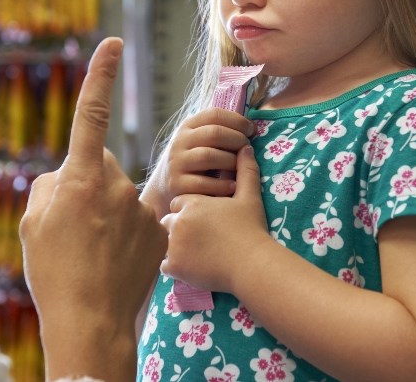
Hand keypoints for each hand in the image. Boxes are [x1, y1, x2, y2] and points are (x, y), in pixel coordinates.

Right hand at [19, 37, 166, 380]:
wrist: (90, 320)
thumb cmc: (54, 271)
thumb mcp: (34, 223)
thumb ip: (50, 186)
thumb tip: (68, 176)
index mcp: (80, 178)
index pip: (92, 114)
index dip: (101, 75)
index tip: (113, 42)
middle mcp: (116, 185)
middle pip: (99, 167)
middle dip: (86, 185)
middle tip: (72, 227)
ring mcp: (142, 208)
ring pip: (118, 197)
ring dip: (106, 214)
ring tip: (91, 253)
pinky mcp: (160, 229)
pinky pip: (138, 219)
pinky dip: (126, 234)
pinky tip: (114, 261)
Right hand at [143, 108, 253, 218]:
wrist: (166, 187)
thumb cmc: (194, 161)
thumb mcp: (200, 141)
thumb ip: (219, 131)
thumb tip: (251, 127)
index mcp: (188, 126)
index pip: (214, 114)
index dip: (237, 120)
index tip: (251, 130)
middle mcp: (180, 142)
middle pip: (214, 133)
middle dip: (237, 139)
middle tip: (248, 149)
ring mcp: (176, 163)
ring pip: (209, 156)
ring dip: (231, 161)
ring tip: (241, 167)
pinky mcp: (177, 184)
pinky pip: (204, 183)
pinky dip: (222, 185)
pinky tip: (233, 186)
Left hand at [160, 145, 272, 293]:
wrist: (251, 262)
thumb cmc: (251, 229)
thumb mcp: (249, 197)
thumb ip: (245, 170)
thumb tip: (246, 147)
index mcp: (192, 202)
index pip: (179, 203)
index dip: (190, 211)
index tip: (204, 220)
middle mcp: (178, 221)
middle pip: (169, 221)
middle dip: (179, 228)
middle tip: (199, 239)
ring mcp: (173, 244)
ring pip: (164, 243)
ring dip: (175, 247)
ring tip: (195, 253)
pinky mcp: (174, 266)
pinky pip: (164, 265)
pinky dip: (175, 266)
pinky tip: (191, 266)